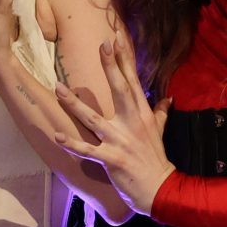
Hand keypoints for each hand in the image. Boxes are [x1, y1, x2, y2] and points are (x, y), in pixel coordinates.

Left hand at [53, 41, 174, 213]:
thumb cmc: (156, 159)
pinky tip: (58, 136)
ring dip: (74, 104)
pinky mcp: (112, 158)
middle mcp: (132, 123)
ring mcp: (121, 141)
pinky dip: (72, 145)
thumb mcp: (159, 132)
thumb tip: (168, 98)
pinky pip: (88, 150)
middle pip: (120, 90)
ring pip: (93, 118)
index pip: (133, 81)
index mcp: (142, 114)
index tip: (117, 38)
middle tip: (102, 45)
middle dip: (111, 67)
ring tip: (57, 89)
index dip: (125, 59)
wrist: (160, 189)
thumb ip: (161, 113)